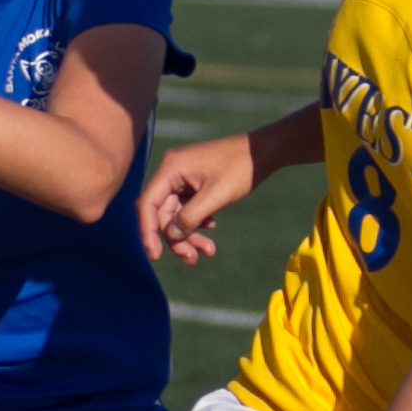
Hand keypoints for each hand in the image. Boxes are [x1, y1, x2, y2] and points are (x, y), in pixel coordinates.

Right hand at [137, 132, 259, 264]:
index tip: (155, 256)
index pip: (148, 204)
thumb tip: (171, 236)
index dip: (148, 231)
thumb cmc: (241, 168)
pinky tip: (211, 227)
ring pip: (176, 214)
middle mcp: (172, 171)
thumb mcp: (216, 195)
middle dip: (177, 238)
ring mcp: (183, 177)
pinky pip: (187, 208)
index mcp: (171, 168)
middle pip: (163, 213)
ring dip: (189, 235)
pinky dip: (197, 222)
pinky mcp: (193, 183)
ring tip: (209, 251)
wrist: (263, 151)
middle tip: (193, 259)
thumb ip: (190, 217)